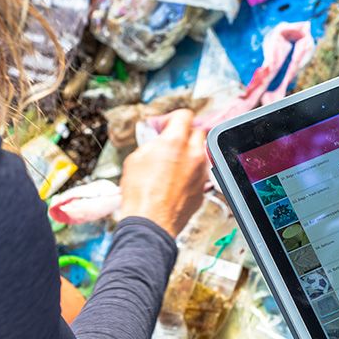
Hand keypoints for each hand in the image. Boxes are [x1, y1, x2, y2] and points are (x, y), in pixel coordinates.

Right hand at [119, 110, 207, 236]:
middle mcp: (193, 155)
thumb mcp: (136, 159)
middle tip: (168, 142)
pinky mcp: (203, 189)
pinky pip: (199, 173)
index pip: (184, 115)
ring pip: (200, 153)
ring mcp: (201, 173)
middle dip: (183, 134)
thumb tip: (157, 140)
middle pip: (197, 132)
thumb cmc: (140, 195)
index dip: (172, 118)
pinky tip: (173, 181)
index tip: (165, 126)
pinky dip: (189, 173)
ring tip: (170, 164)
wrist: (150, 223)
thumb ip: (152, 143)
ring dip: (187, 154)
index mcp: (175, 142)